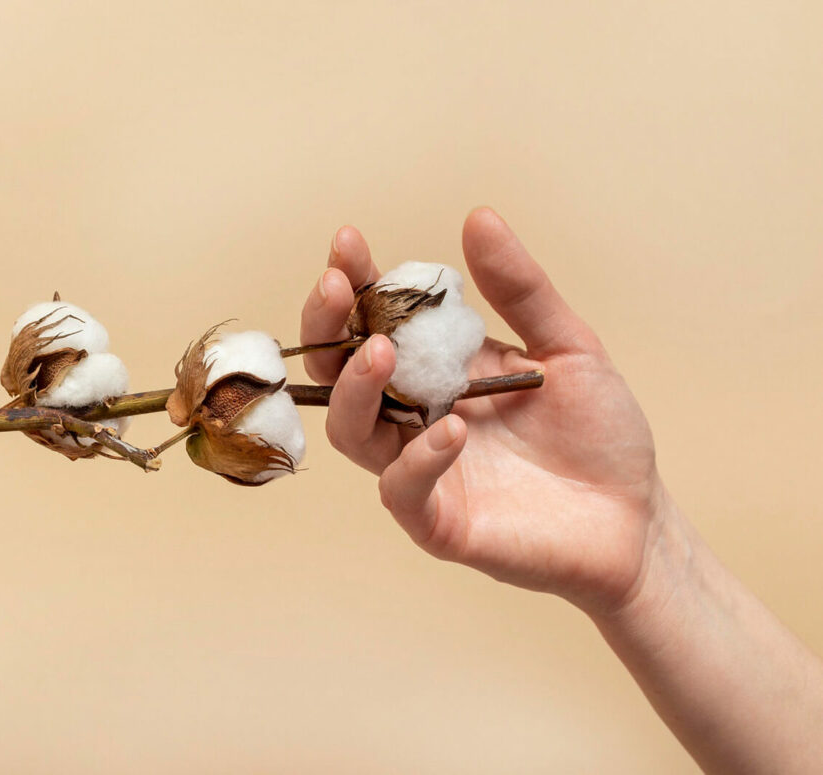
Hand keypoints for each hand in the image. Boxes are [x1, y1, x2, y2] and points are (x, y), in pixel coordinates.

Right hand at [301, 208, 667, 614]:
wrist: (637, 517)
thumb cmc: (600, 434)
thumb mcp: (567, 347)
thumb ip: (520, 290)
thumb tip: (478, 218)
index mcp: (438, 369)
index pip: (376, 321)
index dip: (355, 282)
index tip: (348, 243)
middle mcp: (414, 416)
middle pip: (340, 372)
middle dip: (328, 326)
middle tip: (337, 287)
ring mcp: (420, 470)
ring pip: (353, 430)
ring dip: (356, 388)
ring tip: (382, 352)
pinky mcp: (438, 522)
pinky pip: (403, 490)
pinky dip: (419, 458)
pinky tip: (452, 430)